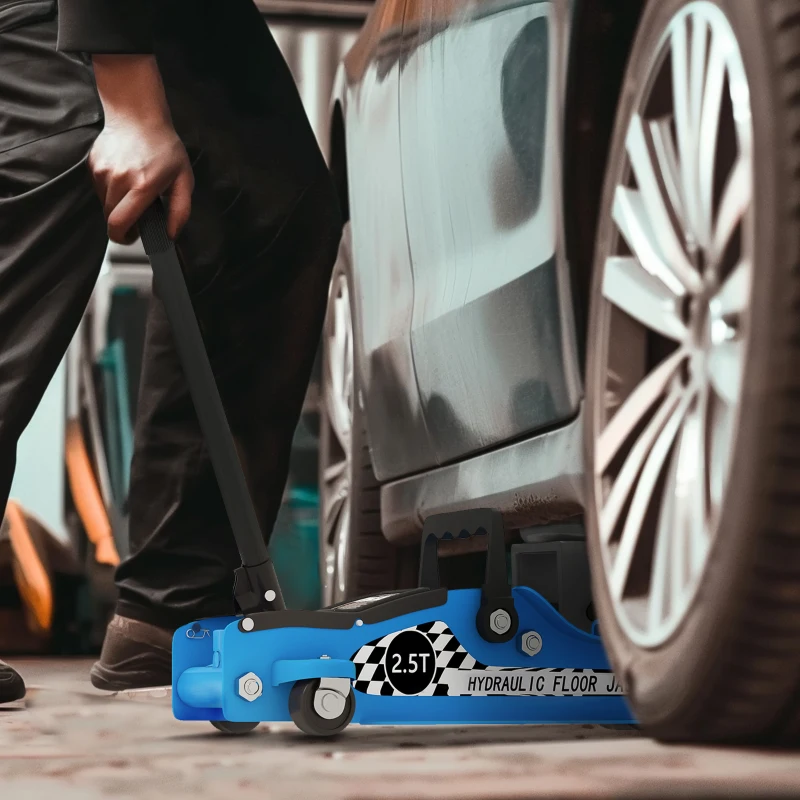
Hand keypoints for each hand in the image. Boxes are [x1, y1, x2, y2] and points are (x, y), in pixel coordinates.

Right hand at [89, 55, 193, 243]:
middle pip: (110, 218)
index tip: (133, 236)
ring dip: (117, 206)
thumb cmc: (165, 148)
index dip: (124, 237)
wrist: (138, 115)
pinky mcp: (92, 164)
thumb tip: (171, 235)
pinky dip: (110, 191)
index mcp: (142, 186)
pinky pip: (99, 190)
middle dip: (123, 224)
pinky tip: (124, 177)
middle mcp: (118, 179)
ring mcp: (102, 171)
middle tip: (138, 215)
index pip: (119, 223)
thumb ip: (180, 211)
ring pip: (104, 205)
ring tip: (133, 191)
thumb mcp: (183, 180)